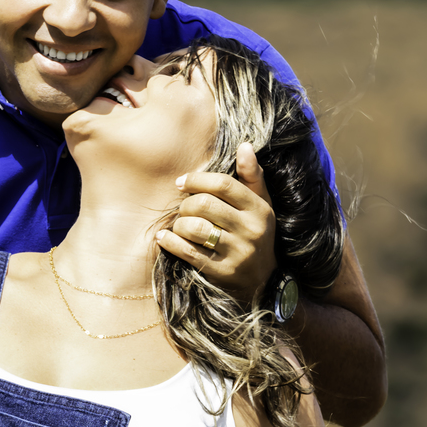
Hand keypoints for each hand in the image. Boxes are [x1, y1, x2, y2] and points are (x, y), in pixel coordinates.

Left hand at [156, 143, 275, 301]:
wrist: (263, 281)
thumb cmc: (255, 233)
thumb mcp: (261, 205)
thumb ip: (251, 176)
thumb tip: (245, 145)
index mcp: (259, 209)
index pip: (223, 184)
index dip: (197, 180)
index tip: (181, 183)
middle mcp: (251, 230)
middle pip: (205, 205)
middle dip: (185, 204)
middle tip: (182, 208)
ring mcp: (237, 253)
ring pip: (194, 228)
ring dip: (179, 224)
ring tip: (179, 225)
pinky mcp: (222, 272)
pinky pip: (188, 253)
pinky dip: (170, 242)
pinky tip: (164, 237)